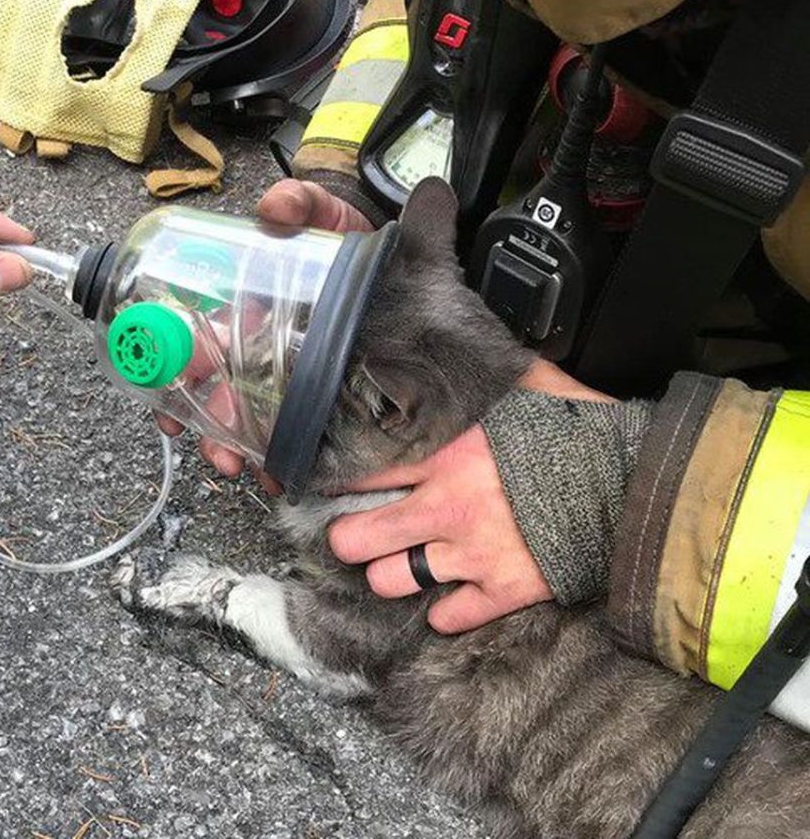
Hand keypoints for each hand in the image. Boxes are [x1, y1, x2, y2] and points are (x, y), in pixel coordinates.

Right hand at [157, 179, 371, 489]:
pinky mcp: (324, 403)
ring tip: (236, 465)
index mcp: (250, 307)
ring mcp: (293, 378)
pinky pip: (294, 438)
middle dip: (204, 420)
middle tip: (204, 440)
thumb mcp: (326, 214)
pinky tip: (279, 475)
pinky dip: (280, 460)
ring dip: (231, 446)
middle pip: (216, 388)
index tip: (168, 388)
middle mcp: (262, 346)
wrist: (407, 270)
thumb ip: (300, 204)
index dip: (175, 366)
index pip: (199, 338)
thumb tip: (273, 208)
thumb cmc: (354, 243)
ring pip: (247, 420)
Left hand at [326, 361, 611, 632]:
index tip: (331, 486)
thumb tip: (469, 349)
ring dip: (390, 575)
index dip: (339, 482)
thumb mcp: (528, 386)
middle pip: (357, 539)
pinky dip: (446, 611)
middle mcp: (445, 507)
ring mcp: (471, 553)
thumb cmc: (581, 430)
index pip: (364, 473)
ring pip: (392, 581)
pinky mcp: (503, 590)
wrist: (634, 485)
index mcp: (445, 454)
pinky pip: (450, 617)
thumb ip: (489, 375)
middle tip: (351, 536)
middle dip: (347, 539)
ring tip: (396, 565)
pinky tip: (449, 596)